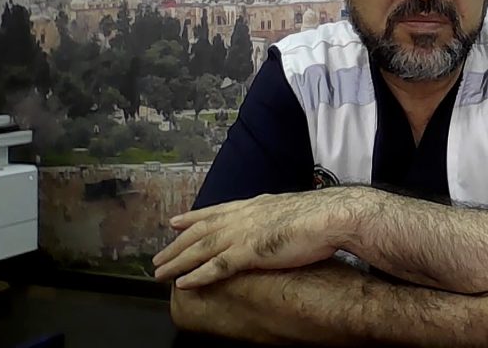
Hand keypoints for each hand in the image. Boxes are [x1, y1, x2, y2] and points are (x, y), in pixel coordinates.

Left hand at [153, 190, 353, 288]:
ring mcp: (243, 234)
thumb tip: (273, 222)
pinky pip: (217, 267)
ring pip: (201, 249)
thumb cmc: (318, 216)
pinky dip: (198, 275)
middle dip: (177, 245)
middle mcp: (242, 217)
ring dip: (178, 261)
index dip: (193, 217)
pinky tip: (183, 283)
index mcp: (253, 205)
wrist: (329, 217)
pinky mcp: (249, 252)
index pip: (215, 211)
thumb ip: (274, 216)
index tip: (175, 222)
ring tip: (160, 273)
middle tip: (158, 256)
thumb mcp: (290, 210)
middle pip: (200, 231)